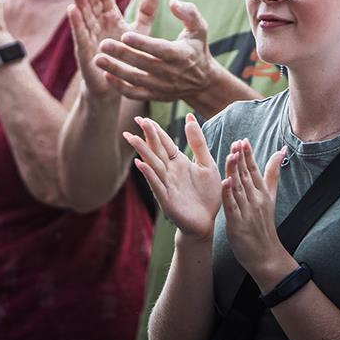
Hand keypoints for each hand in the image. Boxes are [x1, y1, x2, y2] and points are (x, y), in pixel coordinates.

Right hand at [68, 0, 158, 104]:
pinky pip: (79, 34)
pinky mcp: (84, 50)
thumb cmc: (128, 55)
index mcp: (112, 19)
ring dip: (80, 3)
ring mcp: (90, 37)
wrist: (118, 82)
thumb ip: (145, 11)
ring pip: (84, 17)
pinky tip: (71, 9)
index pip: (106, 1)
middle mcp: (99, 25)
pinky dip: (76, 22)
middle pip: (93, 6)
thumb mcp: (139, 31)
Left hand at [95, 0, 220, 105]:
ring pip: (135, 80)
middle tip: (103, 44)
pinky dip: (120, 87)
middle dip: (122, 54)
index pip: (159, 49)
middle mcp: (170, 73)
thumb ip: (188, 13)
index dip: (142, 43)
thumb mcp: (199, 29)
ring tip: (97, 59)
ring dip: (116, 70)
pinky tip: (106, 75)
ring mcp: (161, 87)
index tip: (125, 34)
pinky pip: (135, 94)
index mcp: (180, 55)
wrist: (202, 82)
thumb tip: (172, 3)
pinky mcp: (155, 96)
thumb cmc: (197, 49)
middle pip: (143, 64)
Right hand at [124, 114, 220, 239]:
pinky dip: (149, 174)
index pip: (165, 142)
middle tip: (136, 119)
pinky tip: (140, 164)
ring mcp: (166, 185)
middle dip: (146, 136)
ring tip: (132, 137)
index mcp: (179, 162)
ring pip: (153, 164)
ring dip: (143, 151)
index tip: (144, 117)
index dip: (155, 130)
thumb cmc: (207, 194)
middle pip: (156, 150)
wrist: (207, 222)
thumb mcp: (207, 163)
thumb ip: (198, 142)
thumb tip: (191, 117)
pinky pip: (157, 184)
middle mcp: (170, 172)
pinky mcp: (167, 199)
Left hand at [220, 138, 291, 290]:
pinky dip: (228, 194)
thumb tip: (281, 151)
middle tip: (236, 142)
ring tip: (231, 155)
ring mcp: (247, 212)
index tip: (243, 141)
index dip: (249, 155)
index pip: (255, 170)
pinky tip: (225, 182)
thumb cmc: (265, 224)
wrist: (266, 255)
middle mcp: (256, 200)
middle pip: (247, 176)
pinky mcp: (238, 224)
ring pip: (239, 188)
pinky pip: (232, 206)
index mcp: (263, 193)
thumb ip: (272, 174)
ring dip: (235, 171)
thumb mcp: (271, 197)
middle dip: (241, 159)